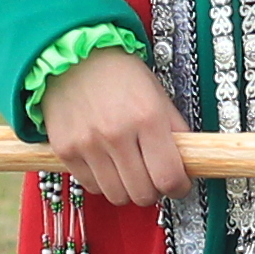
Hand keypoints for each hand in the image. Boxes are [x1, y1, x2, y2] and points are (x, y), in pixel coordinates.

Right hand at [38, 46, 192, 212]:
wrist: (73, 57)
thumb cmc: (119, 74)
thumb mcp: (159, 96)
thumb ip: (175, 132)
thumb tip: (190, 163)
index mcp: (147, 118)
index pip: (168, 176)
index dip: (178, 187)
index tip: (179, 185)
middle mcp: (116, 134)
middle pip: (143, 193)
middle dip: (154, 191)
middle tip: (155, 178)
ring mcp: (87, 144)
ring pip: (116, 196)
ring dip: (128, 190)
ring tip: (131, 172)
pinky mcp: (65, 151)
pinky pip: (91, 186)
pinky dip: (103, 183)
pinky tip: (108, 166)